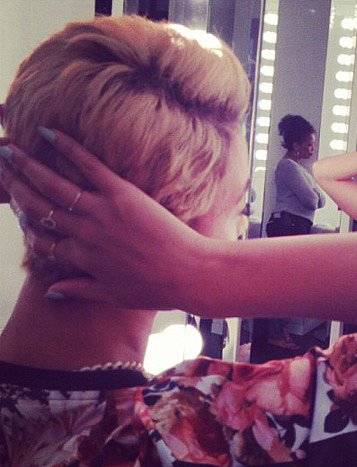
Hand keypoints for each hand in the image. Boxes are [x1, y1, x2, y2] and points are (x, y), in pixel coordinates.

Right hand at [0, 130, 210, 310]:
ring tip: (7, 149)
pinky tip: (48, 132)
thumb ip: (80, 291)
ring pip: (55, 185)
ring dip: (27, 165)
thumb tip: (50, 292)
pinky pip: (90, 166)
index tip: (16, 210)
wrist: (189, 274)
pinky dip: (68, 148)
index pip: (43, 239)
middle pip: (40, 207)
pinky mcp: (122, 194)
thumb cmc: (156, 289)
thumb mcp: (114, 296)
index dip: (26, 224)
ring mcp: (101, 212)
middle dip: (14, 186)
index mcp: (82, 259)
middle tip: (0, 167)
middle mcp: (84, 233)